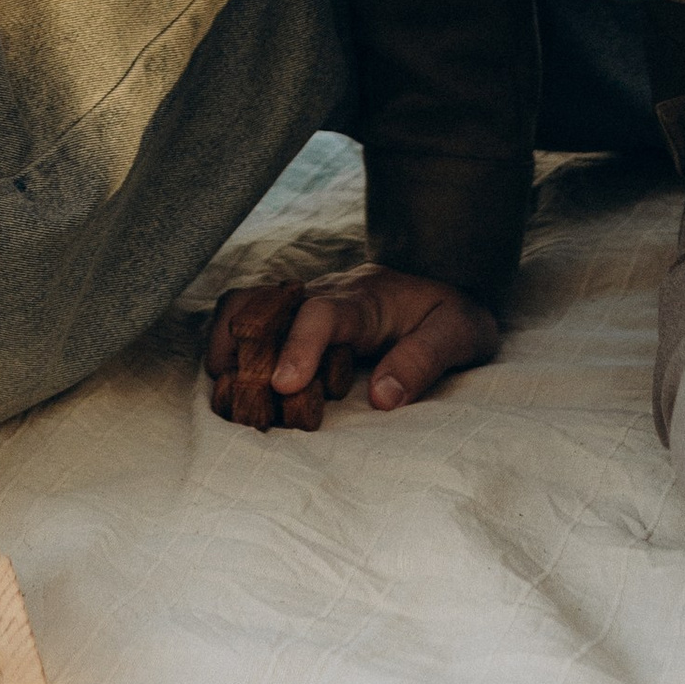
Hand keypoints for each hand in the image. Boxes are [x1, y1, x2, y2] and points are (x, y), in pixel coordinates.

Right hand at [205, 266, 499, 427]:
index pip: (323, 312)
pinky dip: (226, 345)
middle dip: (248, 355)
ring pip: (243, 305)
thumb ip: (423, 362)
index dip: (299, 346)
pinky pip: (242, 315)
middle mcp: (324, 294)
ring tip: (232, 397)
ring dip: (228, 348)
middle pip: (263, 306)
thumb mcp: (459, 334)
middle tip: (250, 406)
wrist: (441, 277)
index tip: (284, 386)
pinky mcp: (290, 312)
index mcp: (365, 300)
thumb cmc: (449, 313)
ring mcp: (301, 300)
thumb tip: (382, 399)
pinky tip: (231, 382)